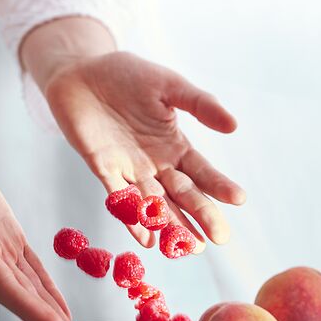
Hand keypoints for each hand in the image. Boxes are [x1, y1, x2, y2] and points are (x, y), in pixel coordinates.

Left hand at [43, 51, 244, 249]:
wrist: (81, 73)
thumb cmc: (127, 77)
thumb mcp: (169, 85)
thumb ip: (199, 104)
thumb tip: (234, 125)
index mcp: (175, 146)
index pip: (201, 171)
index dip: (219, 185)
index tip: (239, 199)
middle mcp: (156, 165)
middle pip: (182, 195)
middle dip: (200, 216)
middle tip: (219, 238)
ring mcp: (130, 171)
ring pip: (155, 204)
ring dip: (171, 226)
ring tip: (187, 247)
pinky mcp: (103, 169)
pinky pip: (119, 198)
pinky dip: (132, 219)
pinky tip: (147, 239)